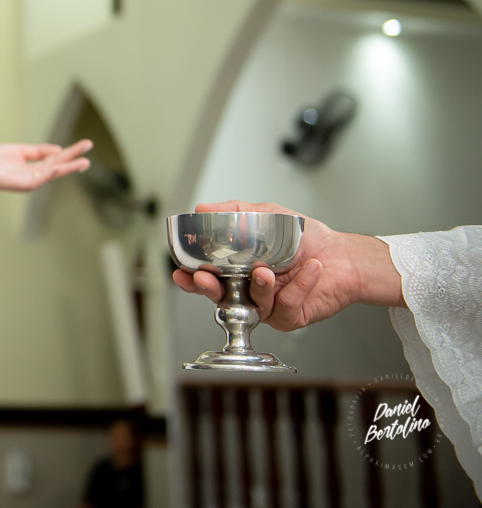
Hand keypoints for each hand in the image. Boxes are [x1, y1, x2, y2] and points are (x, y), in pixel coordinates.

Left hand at [0, 140, 92, 200]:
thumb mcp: (19, 151)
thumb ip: (38, 151)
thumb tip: (58, 150)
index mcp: (33, 168)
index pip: (56, 160)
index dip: (71, 152)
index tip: (86, 144)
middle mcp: (33, 177)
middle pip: (58, 167)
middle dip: (74, 160)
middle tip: (90, 153)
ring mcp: (27, 182)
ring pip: (51, 174)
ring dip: (67, 168)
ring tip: (82, 162)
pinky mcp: (19, 185)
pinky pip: (37, 179)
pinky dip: (49, 174)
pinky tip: (60, 167)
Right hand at [171, 200, 404, 330]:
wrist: (343, 255)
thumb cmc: (306, 239)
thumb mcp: (267, 216)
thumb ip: (234, 212)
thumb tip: (203, 208)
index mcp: (238, 269)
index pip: (208, 277)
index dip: (191, 278)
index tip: (182, 272)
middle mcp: (249, 290)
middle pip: (220, 298)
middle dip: (210, 290)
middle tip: (208, 279)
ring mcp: (268, 306)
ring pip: (253, 303)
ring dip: (259, 286)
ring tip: (268, 271)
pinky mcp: (289, 317)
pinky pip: (285, 305)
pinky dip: (298, 286)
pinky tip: (311, 269)